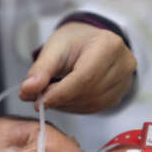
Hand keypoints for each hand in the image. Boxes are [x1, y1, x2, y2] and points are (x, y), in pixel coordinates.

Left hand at [19, 22, 136, 112]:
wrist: (90, 43)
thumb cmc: (72, 42)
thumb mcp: (53, 48)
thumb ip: (40, 70)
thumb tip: (26, 91)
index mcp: (108, 46)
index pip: (83, 78)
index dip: (59, 94)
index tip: (38, 102)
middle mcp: (123, 64)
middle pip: (87, 93)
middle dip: (60, 99)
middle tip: (39, 98)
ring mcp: (124, 82)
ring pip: (90, 104)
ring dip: (65, 105)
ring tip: (51, 95)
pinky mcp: (119, 95)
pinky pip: (94, 108)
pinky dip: (74, 107)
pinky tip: (64, 99)